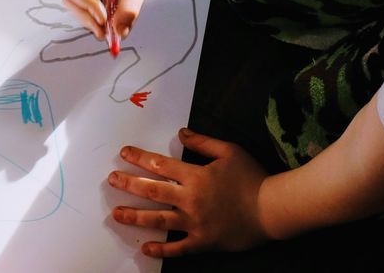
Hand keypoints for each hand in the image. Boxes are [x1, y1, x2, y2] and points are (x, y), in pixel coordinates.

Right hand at [63, 0, 173, 39]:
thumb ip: (129, 6)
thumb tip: (119, 31)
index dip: (88, 7)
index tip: (104, 19)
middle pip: (75, 4)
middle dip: (88, 20)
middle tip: (106, 33)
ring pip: (86, 13)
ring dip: (97, 24)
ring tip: (116, 32)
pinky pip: (100, 16)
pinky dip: (107, 24)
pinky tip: (121, 27)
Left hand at [109, 128, 268, 257]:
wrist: (272, 209)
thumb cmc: (252, 177)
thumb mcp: (229, 151)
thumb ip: (203, 142)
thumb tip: (181, 133)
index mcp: (195, 176)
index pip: (160, 165)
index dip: (139, 158)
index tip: (123, 153)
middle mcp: (190, 199)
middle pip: (152, 190)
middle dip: (129, 184)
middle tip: (112, 180)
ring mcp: (195, 222)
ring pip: (158, 220)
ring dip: (135, 216)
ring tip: (117, 214)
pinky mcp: (203, 241)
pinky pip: (178, 248)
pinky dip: (161, 249)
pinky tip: (145, 248)